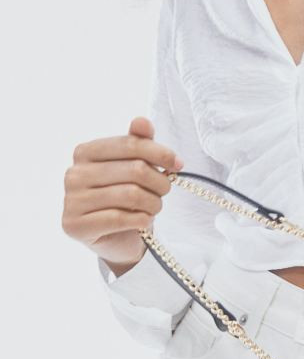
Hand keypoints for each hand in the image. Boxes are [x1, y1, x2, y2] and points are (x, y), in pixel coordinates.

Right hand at [62, 115, 184, 273]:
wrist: (115, 237)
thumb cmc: (126, 196)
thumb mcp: (134, 165)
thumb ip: (139, 142)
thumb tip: (142, 121)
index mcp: (85, 152)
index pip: (130, 144)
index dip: (160, 153)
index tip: (178, 164)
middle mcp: (73, 174)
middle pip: (134, 170)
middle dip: (160, 181)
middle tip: (165, 190)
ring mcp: (71, 201)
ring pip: (130, 195)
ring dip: (153, 202)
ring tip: (155, 206)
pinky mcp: (74, 226)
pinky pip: (119, 218)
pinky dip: (140, 219)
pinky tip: (144, 221)